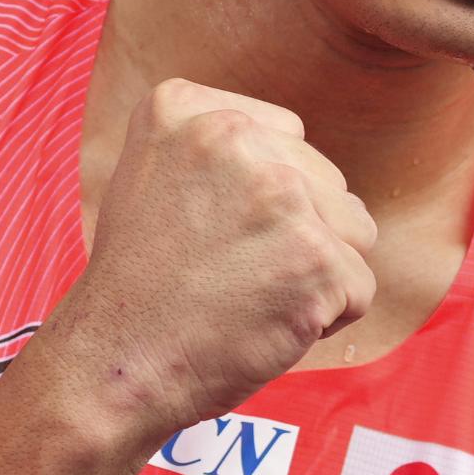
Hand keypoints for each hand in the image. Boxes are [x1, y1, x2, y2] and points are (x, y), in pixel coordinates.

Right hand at [33, 79, 376, 457]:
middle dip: (294, 236)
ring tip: (248, 296)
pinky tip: (265, 325)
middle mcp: (233, 136)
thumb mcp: (153, 178)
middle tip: (223, 275)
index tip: (205, 236)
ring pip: (352, 228)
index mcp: (186, 108)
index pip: (286, 139)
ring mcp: (278, 195)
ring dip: (316, 272)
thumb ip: (221, 152)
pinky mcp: (314, 257)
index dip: (262, 202)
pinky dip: (324, 320)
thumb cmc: (138, 287)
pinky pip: (358, 287)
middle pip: (325, 182)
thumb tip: (300, 156)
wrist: (115, 366)